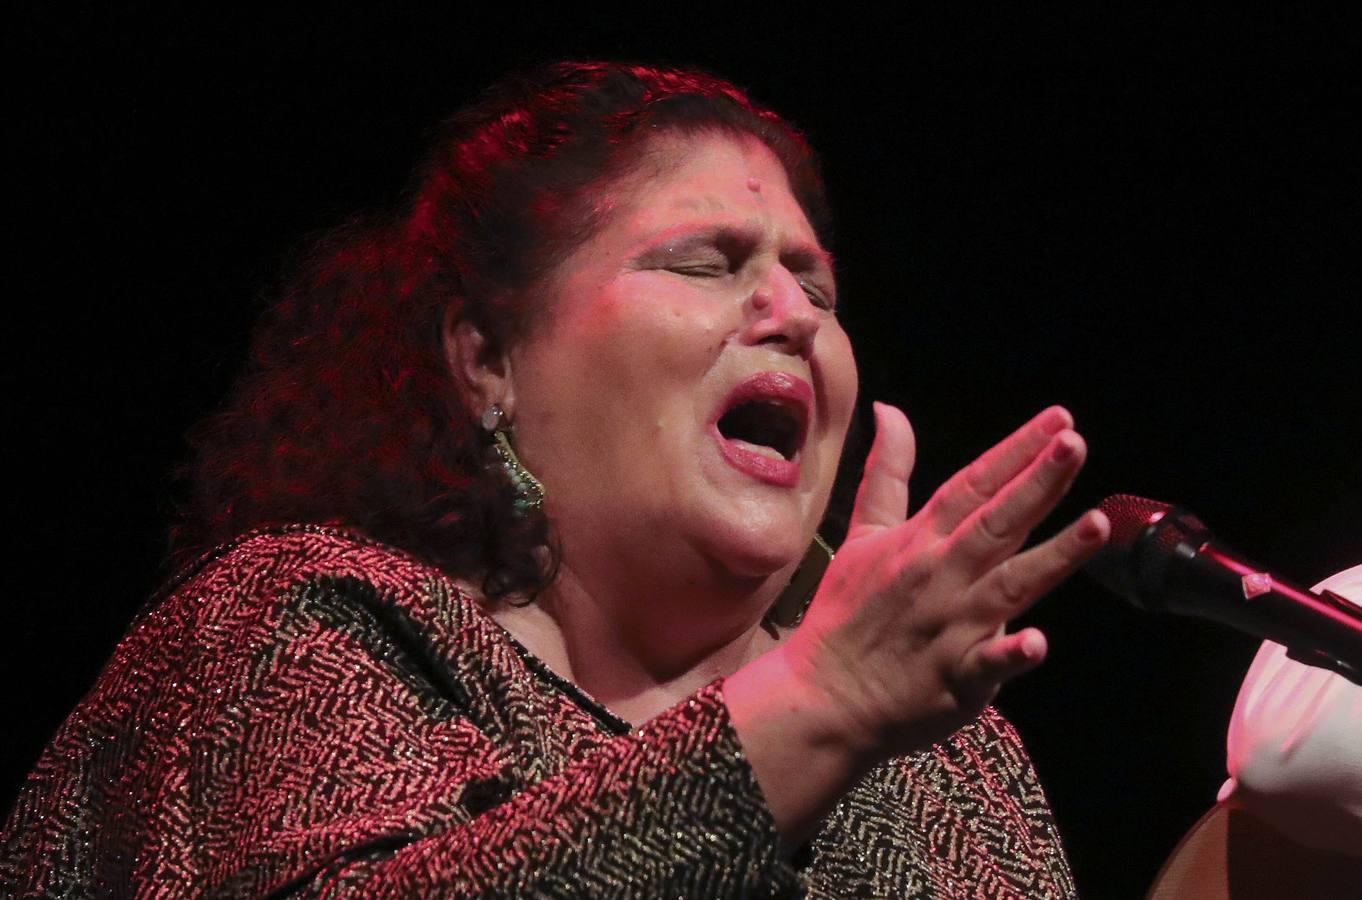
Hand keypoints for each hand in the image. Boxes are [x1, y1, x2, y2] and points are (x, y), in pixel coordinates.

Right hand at [782, 402, 1108, 764]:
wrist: (824, 695)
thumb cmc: (847, 613)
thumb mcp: (863, 535)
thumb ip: (886, 473)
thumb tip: (889, 410)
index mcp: (920, 540)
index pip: (972, 485)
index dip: (1015, 450)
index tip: (1059, 418)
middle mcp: (940, 575)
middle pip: (996, 523)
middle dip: (1037, 483)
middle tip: (1074, 444)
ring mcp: (950, 627)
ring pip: (1009, 585)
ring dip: (1054, 556)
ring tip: (1098, 524)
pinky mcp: (956, 678)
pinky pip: (987, 664)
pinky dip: (1010, 653)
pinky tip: (1038, 642)